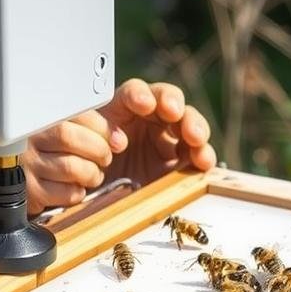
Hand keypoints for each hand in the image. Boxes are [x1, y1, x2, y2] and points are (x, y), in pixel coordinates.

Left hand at [23, 78, 215, 213]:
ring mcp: (168, 138)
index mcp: (124, 110)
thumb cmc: (92, 166)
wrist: (100, 198)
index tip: (141, 103)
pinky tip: (203, 162)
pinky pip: (198, 153)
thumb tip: (96, 141)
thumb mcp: (87, 152)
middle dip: (173, 104)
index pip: (134, 93)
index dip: (139, 95)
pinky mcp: (182, 160)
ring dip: (194, 127)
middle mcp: (149, 119)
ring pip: (188, 123)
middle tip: (172, 113)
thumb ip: (91, 142)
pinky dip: (202, 155)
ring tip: (194, 138)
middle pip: (168, 101)